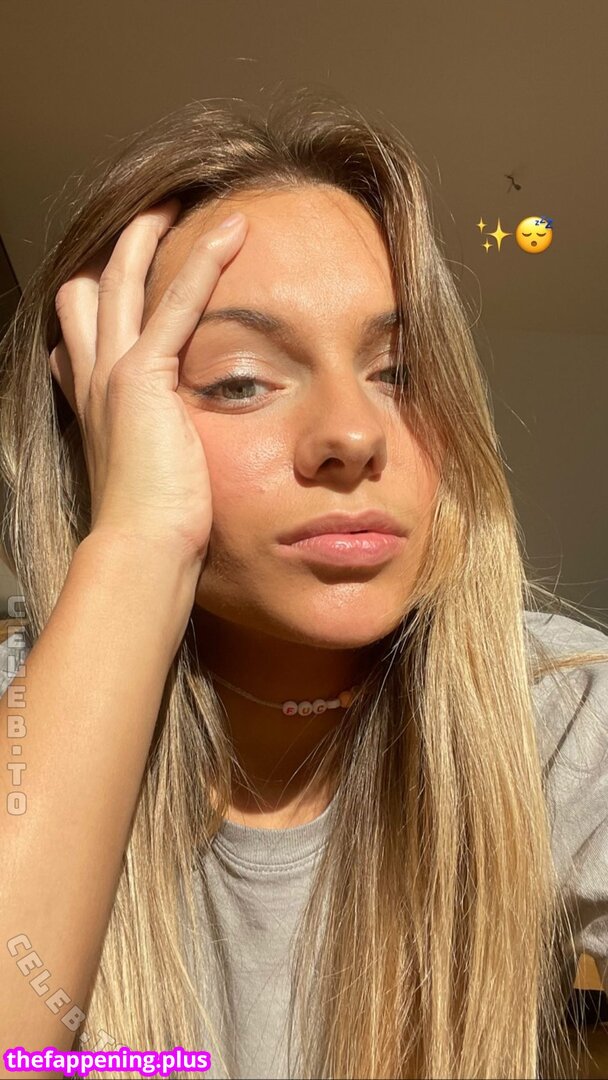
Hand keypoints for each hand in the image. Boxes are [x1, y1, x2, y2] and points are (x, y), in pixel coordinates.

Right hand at [50, 199, 247, 566]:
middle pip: (93, 289)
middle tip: (154, 213)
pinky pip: (176, 303)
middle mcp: (94, 377)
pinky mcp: (144, 376)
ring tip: (184, 199)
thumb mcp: (147, 470)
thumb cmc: (156, 522)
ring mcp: (115, 372)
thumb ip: (151, 442)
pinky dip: (203, 261)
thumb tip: (160, 439)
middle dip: (122, 248)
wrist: (144, 547)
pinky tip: (234, 231)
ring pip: (123, 278)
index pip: (82, 328)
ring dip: (152, 233)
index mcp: (95, 400)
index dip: (98, 294)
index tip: (124, 271)